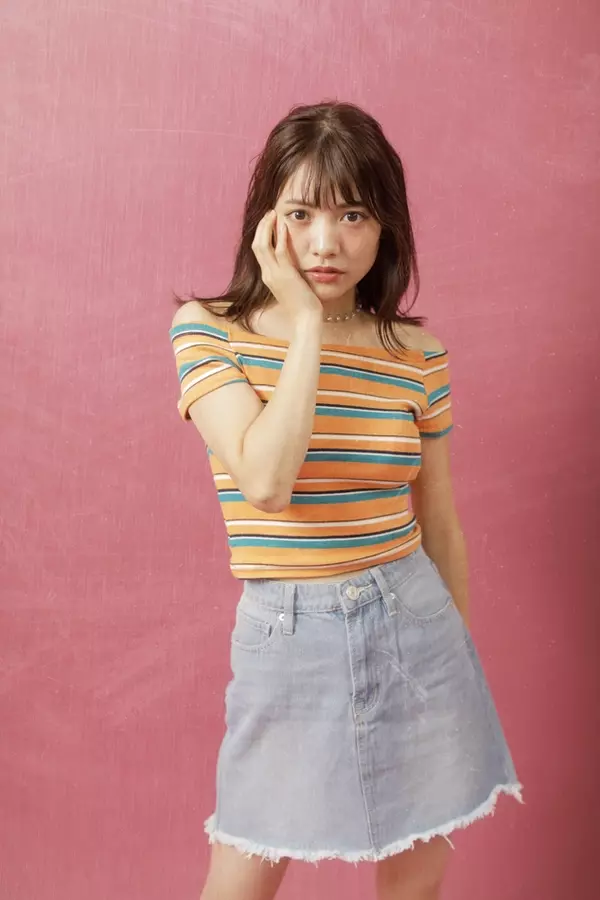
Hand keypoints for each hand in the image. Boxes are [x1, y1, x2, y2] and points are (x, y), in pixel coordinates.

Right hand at [251, 211, 322, 325]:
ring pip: (262, 245)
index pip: (259, 251)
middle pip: (256, 245)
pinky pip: (279, 251)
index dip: (262, 234)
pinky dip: (280, 237)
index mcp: (268, 276)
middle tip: (270, 213)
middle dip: (262, 227)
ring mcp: (274, 275)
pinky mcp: (285, 275)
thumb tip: (293, 263)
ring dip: (267, 227)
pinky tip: (284, 226)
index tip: (269, 222)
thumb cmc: (303, 304)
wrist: (305, 319)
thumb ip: (289, 273)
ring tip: (273, 214)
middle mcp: (267, 274)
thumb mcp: (292, 285)